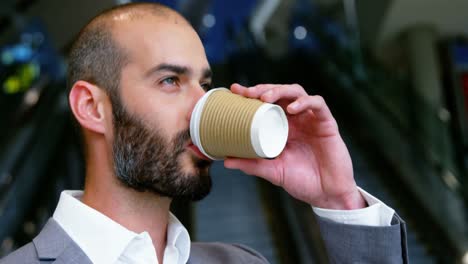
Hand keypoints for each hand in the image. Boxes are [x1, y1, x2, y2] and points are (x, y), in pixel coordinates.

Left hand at [224, 83, 365, 209]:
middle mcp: (296, 119)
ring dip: (280, 90)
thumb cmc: (302, 182)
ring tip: (265, 98)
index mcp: (282, 127)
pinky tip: (292, 108)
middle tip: (247, 93)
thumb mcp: (273, 172)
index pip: (266, 103)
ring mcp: (311, 119)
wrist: (328, 195)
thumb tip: (225, 161)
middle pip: (279, 93)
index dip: (252, 94)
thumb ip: (252, 165)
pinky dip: (305, 102)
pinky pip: (318, 104)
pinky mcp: (327, 123)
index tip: (234, 91)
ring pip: (297, 92)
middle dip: (262, 89)